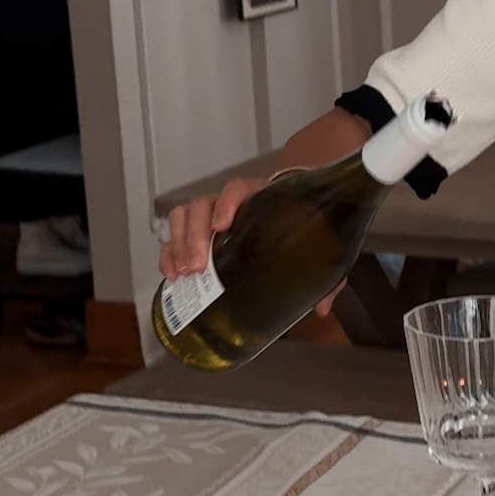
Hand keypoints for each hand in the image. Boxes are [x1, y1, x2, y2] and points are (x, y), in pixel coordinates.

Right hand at [159, 175, 346, 318]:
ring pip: (184, 216)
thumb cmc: (305, 226)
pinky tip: (171, 275)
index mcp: (261, 197)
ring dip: (179, 244)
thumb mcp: (318, 246)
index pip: (238, 187)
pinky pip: (176, 236)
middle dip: (196, 236)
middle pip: (203, 205)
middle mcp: (231, 203)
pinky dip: (170, 253)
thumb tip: (321, 308)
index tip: (223, 226)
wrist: (295, 213)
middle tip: (198, 267)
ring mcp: (212, 216)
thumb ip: (324, 273)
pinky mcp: (200, 234)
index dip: (228, 202)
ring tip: (183, 274)